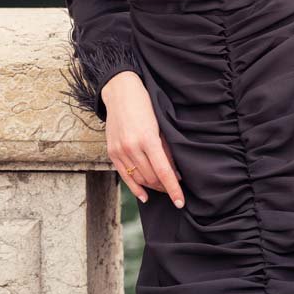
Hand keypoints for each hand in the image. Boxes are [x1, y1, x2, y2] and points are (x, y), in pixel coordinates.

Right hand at [101, 71, 184, 208]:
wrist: (120, 92)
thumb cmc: (145, 105)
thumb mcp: (160, 125)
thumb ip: (166, 149)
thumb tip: (175, 173)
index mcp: (147, 139)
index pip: (163, 172)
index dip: (173, 189)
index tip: (180, 202)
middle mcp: (132, 148)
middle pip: (152, 178)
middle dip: (165, 186)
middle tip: (175, 187)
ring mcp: (120, 151)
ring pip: (139, 179)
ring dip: (153, 185)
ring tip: (163, 186)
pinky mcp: (112, 152)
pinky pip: (125, 176)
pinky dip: (135, 188)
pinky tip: (144, 195)